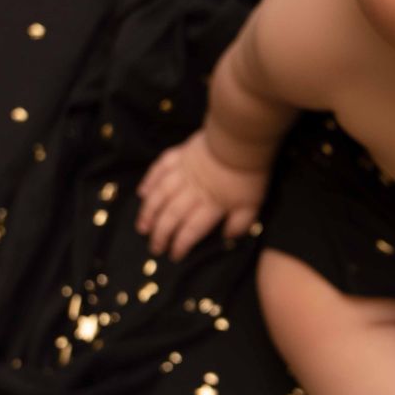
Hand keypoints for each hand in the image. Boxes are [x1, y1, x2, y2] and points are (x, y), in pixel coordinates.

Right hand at [134, 128, 269, 261]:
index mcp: (209, 205)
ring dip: (149, 213)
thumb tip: (227, 236)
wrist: (240, 139)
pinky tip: (142, 193)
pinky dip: (149, 182)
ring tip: (142, 227)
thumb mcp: (253, 203)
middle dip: (160, 235)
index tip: (173, 256)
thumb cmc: (249, 173)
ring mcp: (182, 172)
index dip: (180, 244)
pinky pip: (158, 170)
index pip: (190, 230)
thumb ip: (240, 223)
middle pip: (171, 216)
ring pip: (160, 196)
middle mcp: (191, 192)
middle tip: (153, 248)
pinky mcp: (178, 155)